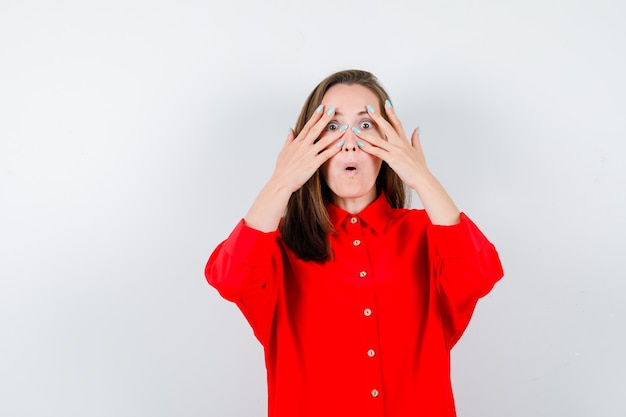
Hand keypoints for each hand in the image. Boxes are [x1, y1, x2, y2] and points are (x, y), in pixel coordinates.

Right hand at [271, 105, 346, 192]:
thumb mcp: (283, 151)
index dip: (315, 116)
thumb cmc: (282, 169)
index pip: (307, 126)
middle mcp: (303, 146)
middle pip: (316, 129)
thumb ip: (288, 139)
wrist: (282, 182)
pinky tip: (341, 144)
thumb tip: (290, 129)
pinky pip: (326, 154)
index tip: (321, 108)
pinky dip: (334, 149)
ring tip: (344, 127)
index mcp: (297, 142)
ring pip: (324, 141)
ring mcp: (309, 154)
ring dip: (335, 133)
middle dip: (325, 119)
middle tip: (333, 109)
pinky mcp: (313, 164)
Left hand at [352, 102, 460, 224]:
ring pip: (378, 139)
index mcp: (404, 140)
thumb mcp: (419, 150)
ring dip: (365, 134)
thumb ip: (416, 138)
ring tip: (355, 129)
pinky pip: (377, 152)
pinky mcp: (392, 159)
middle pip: (387, 126)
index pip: (397, 123)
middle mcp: (399, 143)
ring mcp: (395, 150)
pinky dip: (367, 148)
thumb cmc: (420, 167)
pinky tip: (359, 144)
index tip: (386, 103)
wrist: (422, 178)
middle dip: (377, 116)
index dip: (392, 112)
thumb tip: (417, 128)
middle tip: (368, 108)